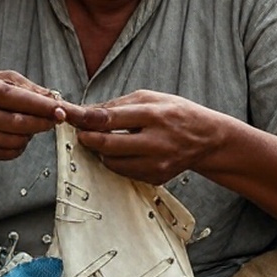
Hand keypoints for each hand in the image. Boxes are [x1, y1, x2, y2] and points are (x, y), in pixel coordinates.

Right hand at [0, 71, 65, 160]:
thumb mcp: (4, 80)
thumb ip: (31, 89)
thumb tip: (56, 102)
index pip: (14, 98)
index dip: (40, 106)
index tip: (61, 111)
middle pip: (17, 123)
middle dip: (43, 122)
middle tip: (55, 120)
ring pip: (17, 141)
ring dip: (32, 134)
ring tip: (29, 123)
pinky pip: (11, 153)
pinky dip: (21, 145)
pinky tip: (16, 134)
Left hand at [61, 90, 214, 184]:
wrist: (206, 138)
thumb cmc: (176, 113)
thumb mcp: (150, 98)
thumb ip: (118, 105)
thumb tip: (86, 113)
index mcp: (154, 115)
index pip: (110, 119)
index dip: (85, 119)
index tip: (70, 117)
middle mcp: (156, 142)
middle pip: (107, 146)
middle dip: (88, 139)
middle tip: (82, 133)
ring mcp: (157, 163)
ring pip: (112, 163)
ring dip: (102, 152)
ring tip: (106, 140)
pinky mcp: (156, 178)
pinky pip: (124, 172)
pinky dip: (117, 162)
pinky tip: (124, 151)